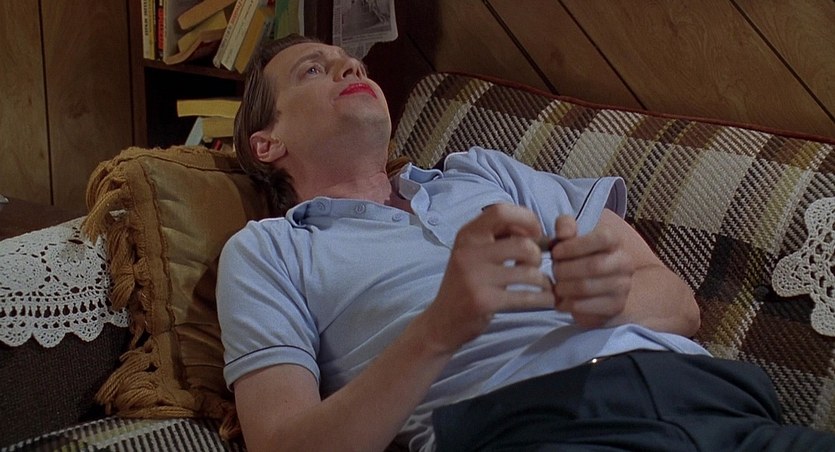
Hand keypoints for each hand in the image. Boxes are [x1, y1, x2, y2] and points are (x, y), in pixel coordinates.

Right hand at [422, 204, 554, 351]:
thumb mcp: (474, 254)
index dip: (526, 219)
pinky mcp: (483, 301)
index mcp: (467, 235)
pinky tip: (545, 300)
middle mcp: (468, 252)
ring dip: (543, 280)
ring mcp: (475, 277)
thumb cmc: (466, 284)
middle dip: (537, 256)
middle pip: (523, 244)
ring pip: (528, 271)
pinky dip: (543, 298)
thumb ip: (499, 237)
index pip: (501, 211)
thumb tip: (536, 229)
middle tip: (534, 267)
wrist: (442, 320)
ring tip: (541, 286)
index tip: (535, 235)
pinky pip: (526, 296)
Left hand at [550, 214, 634, 327]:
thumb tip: (563, 233)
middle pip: (593, 265)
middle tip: (554, 271)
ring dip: (564, 287)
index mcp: (615, 242)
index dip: (575, 246)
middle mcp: (624, 263)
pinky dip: (567, 304)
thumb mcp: (570, 239)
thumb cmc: (579, 259)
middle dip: (565, 269)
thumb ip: (565, 227)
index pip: (603, 238)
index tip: (556, 252)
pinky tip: (561, 300)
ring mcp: (622, 286)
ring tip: (557, 286)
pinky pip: (585, 306)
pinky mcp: (615, 307)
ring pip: (586, 287)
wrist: (596, 290)